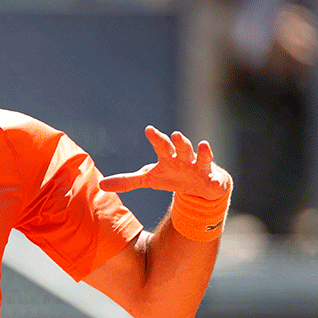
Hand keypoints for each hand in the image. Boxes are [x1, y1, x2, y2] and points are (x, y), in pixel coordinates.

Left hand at [98, 126, 230, 199]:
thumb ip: (127, 181)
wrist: (198, 188)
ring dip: (200, 151)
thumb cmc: (172, 177)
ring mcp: (199, 167)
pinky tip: (216, 180)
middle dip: (178, 142)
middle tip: (175, 134)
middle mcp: (183, 158)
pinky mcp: (211, 179)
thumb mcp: (149, 180)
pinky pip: (215, 178)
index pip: (161, 145)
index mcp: (168, 157)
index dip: (156, 137)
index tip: (149, 129)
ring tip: (202, 144)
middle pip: (180, 147)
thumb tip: (101, 184)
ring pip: (200, 157)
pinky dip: (216, 179)